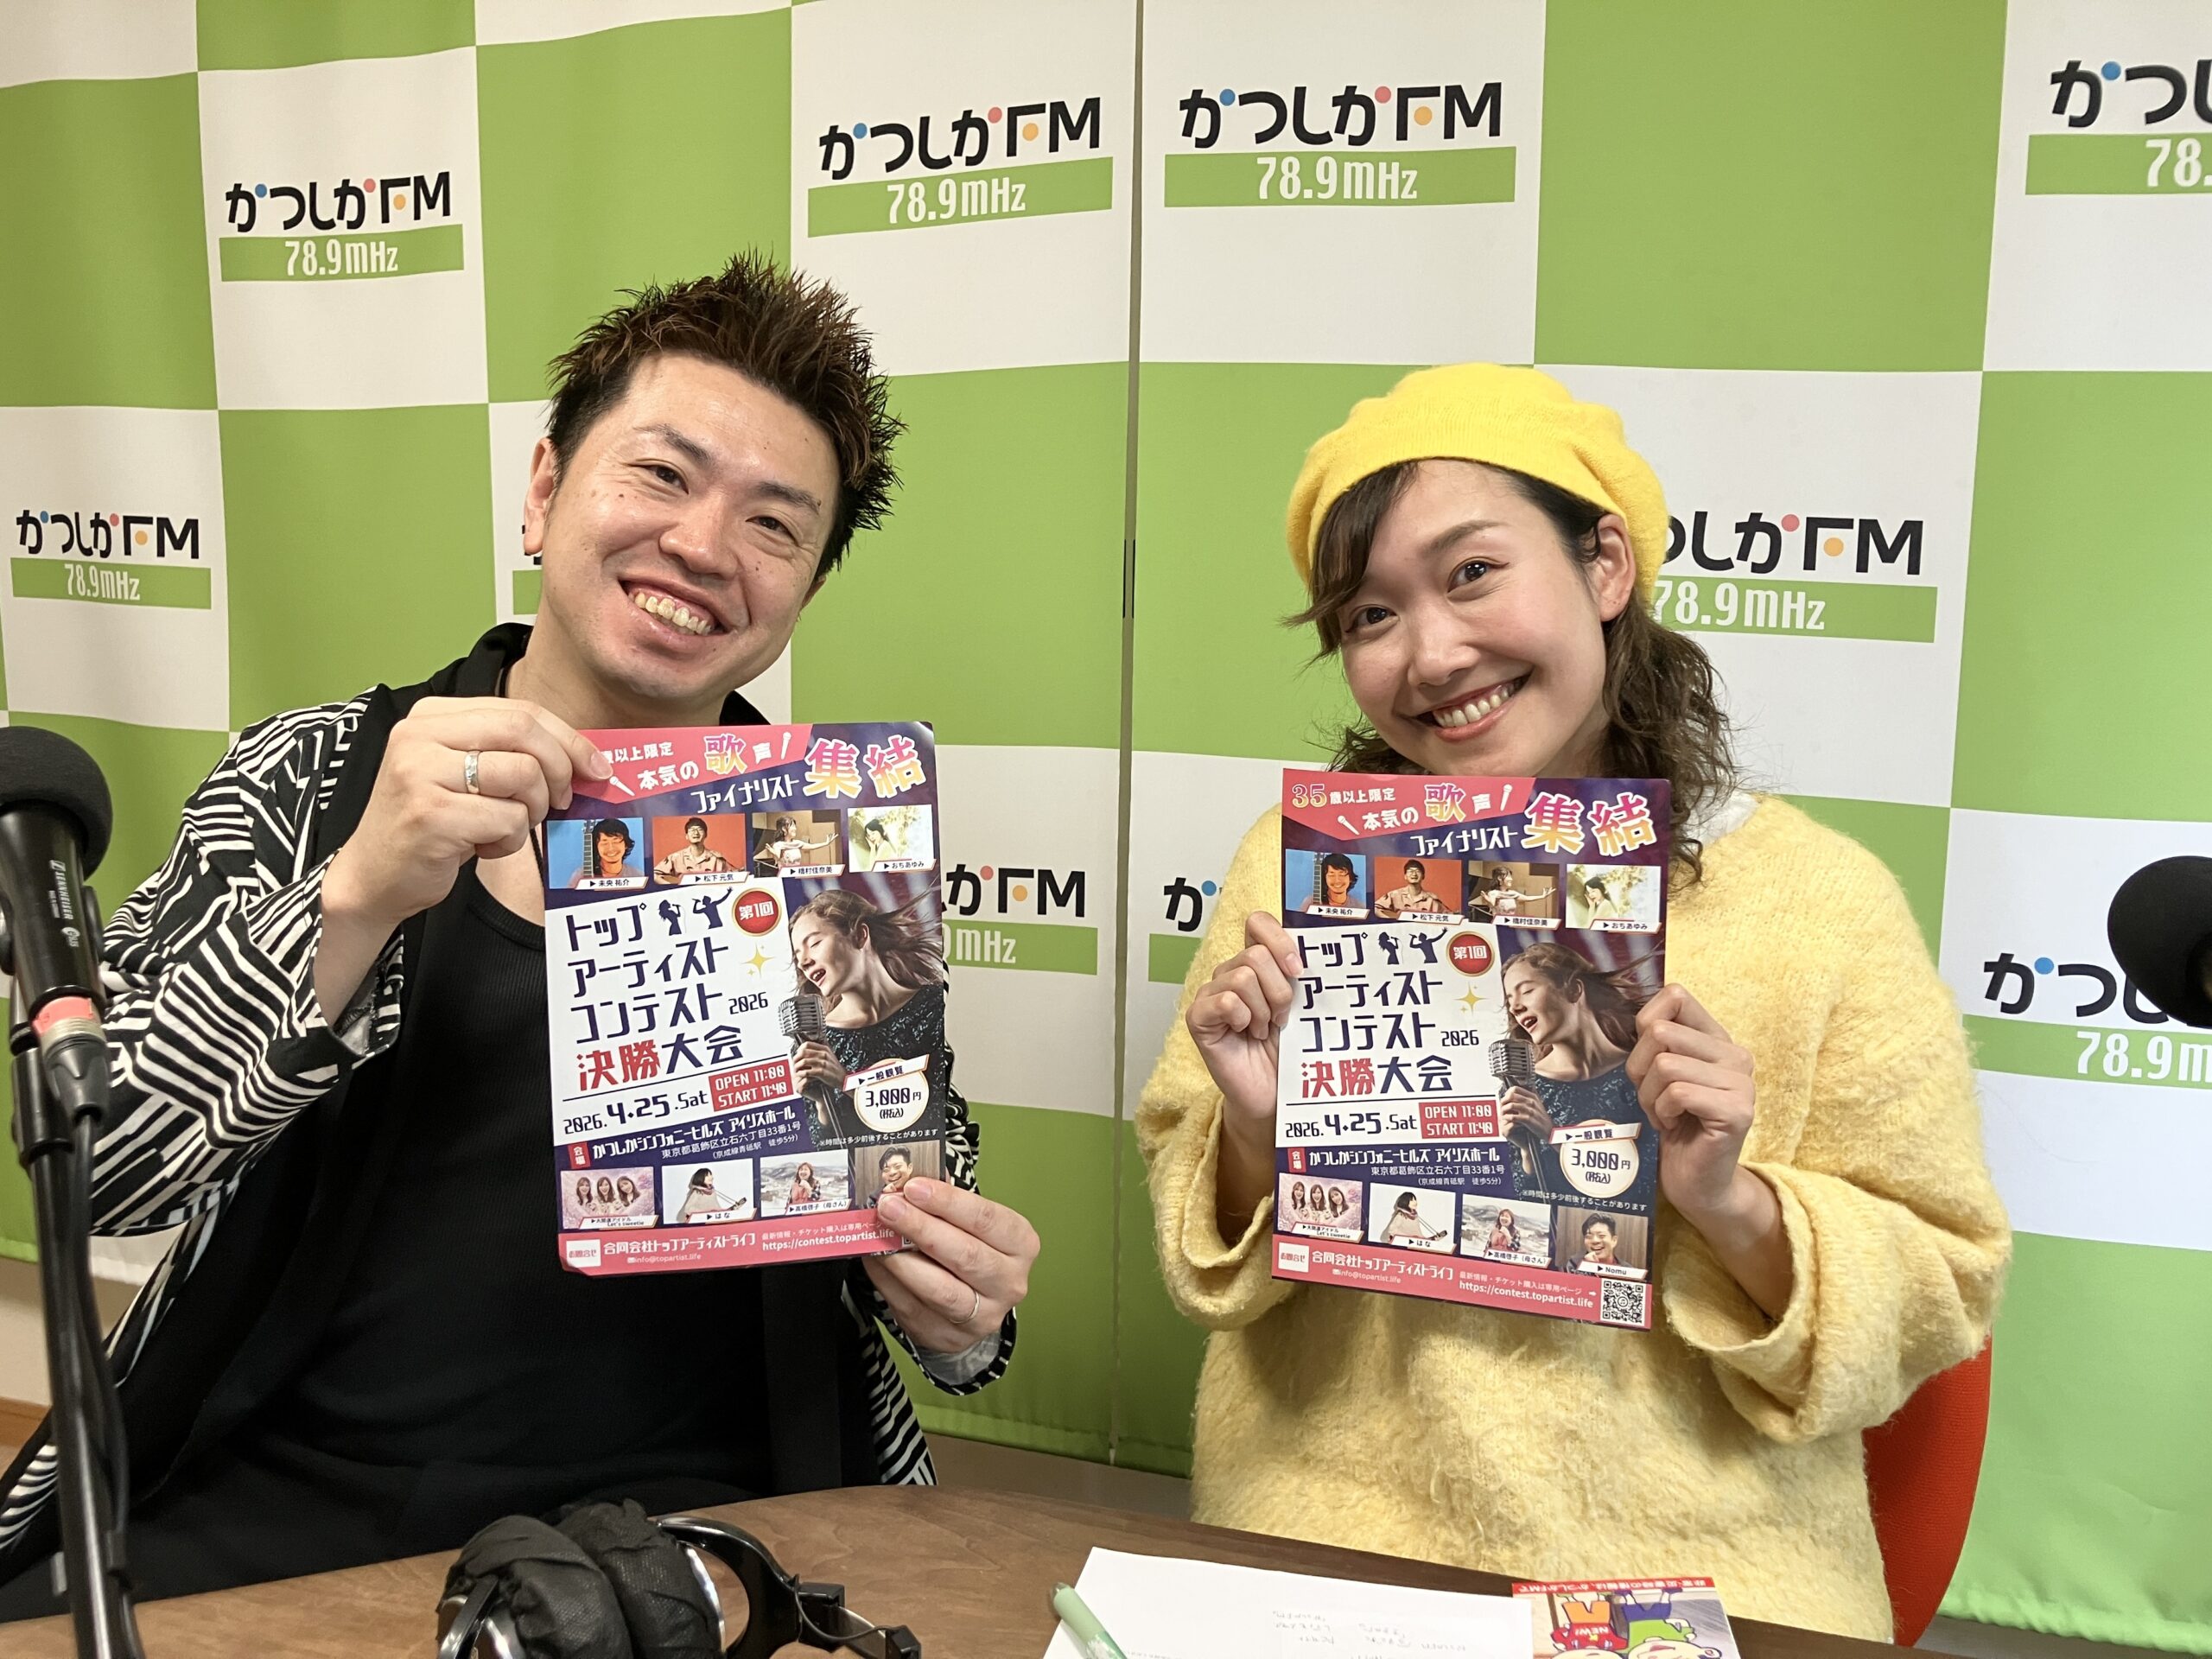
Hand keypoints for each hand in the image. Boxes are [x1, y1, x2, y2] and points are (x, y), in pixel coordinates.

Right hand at [326, 696, 607, 935]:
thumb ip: (511, 753)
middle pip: (523, 732)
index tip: (597, 766)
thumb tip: (589, 758)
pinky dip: (509, 840)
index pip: (520, 711)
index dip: (569, 738)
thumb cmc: (433, 824)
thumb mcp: (465, 774)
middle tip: (561, 800)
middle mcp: (419, 735)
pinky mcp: (430, 814)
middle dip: (560, 768)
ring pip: (522, 775)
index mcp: (431, 716)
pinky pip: (507, 819)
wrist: (375, 876)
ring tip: (505, 826)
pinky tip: (483, 847)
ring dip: (531, 810)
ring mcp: (420, 772)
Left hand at [789, 1040, 844, 1091]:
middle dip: (796, 1058)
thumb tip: (804, 1051)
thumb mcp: (829, 1056)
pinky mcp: (822, 1072)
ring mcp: (823, 1063)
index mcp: (824, 1049)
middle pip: (803, 1052)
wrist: (844, 1079)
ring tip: (796, 1070)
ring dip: (797, 1067)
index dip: (799, 1049)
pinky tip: (800, 1075)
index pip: (807, 1044)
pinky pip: (807, 1072)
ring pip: (804, 1062)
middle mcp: (823, 1054)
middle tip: (794, 1063)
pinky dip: (801, 1073)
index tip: (797, 1054)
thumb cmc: (835, 1069)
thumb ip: (818, 1052)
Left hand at [866, 1178, 1037, 1354]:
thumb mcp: (972, 1223)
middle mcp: (1009, 1282)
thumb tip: (909, 1180)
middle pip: (964, 1254)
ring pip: (939, 1288)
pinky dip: (889, 1281)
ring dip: (901, 1258)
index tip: (914, 1187)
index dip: (948, 1202)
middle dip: (921, 1227)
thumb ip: (947, 1204)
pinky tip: (875, 1260)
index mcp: (1021, 1244)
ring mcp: (983, 1315)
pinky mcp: (950, 1336)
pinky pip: (913, 1307)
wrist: (975, 1303)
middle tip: (889, 1207)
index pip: (986, 1219)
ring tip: (878, 1234)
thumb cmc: (972, 1248)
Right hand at [1186, 912, 1298, 1137]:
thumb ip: (1301, 975)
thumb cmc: (1288, 1051)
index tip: (1298, 970)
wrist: (1274, 1094)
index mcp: (1257, 965)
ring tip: (1263, 1030)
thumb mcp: (1303, 1007)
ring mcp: (1211, 994)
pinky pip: (1225, 1001)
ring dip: (1263, 1009)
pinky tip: (1246, 1035)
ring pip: (1242, 976)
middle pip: (1256, 954)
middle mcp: (1231, 973)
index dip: (1279, 939)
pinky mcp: (1199, 1018)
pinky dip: (1243, 1018)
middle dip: (1279, 990)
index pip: (1258, 923)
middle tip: (1281, 1018)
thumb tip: (1313, 942)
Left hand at [1498, 1085, 1551, 1139]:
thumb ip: (1527, 1099)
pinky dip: (1507, 1118)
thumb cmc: (1541, 1119)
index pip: (1515, 1089)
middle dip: (1503, 1101)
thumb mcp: (1537, 1105)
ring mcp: (1530, 1110)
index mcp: (1533, 1096)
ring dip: (1504, 1110)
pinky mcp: (1528, 1120)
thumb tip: (1514, 1094)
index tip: (1505, 1099)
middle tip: (1501, 1107)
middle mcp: (1531, 1102)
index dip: (1507, 1093)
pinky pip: (1513, 1116)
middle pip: (1511, 1096)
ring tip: (1502, 1114)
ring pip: (1511, 1105)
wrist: (1550, 1130)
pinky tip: (1506, 1119)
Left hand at [1625, 984, 1756, 1225]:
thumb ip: (1656, 1041)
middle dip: (1641, 1070)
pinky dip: (1663, 1112)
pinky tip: (1675, 1126)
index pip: (1676, 996)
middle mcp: (1736, 1055)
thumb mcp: (1658, 1074)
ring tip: (1666, 1115)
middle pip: (1660, 1033)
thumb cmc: (1674, 1124)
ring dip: (1650, 1096)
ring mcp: (1741, 1083)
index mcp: (1718, 1040)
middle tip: (1656, 1099)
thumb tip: (1638, 1016)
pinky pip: (1677, 1093)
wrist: (1697, 1182)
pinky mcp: (1737, 1111)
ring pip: (1665, 1065)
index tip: (1649, 1060)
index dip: (1645, 1025)